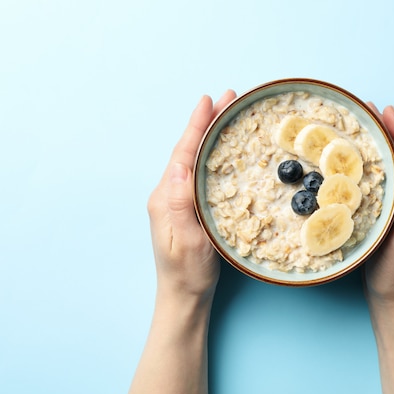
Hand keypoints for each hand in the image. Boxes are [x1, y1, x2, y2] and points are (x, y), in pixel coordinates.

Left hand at [147, 90, 236, 298]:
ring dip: (209, 134)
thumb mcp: (187, 241)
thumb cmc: (188, 273)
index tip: (209, 100)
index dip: (197, 125)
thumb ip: (181, 204)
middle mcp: (168, 194)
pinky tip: (223, 149)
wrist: (184, 296)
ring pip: (194, 158)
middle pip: (188, 149)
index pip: (183, 153)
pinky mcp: (187, 207)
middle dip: (206, 121)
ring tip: (227, 114)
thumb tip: (178, 167)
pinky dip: (211, 153)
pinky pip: (199, 171)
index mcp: (166, 198)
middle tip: (228, 97)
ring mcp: (177, 200)